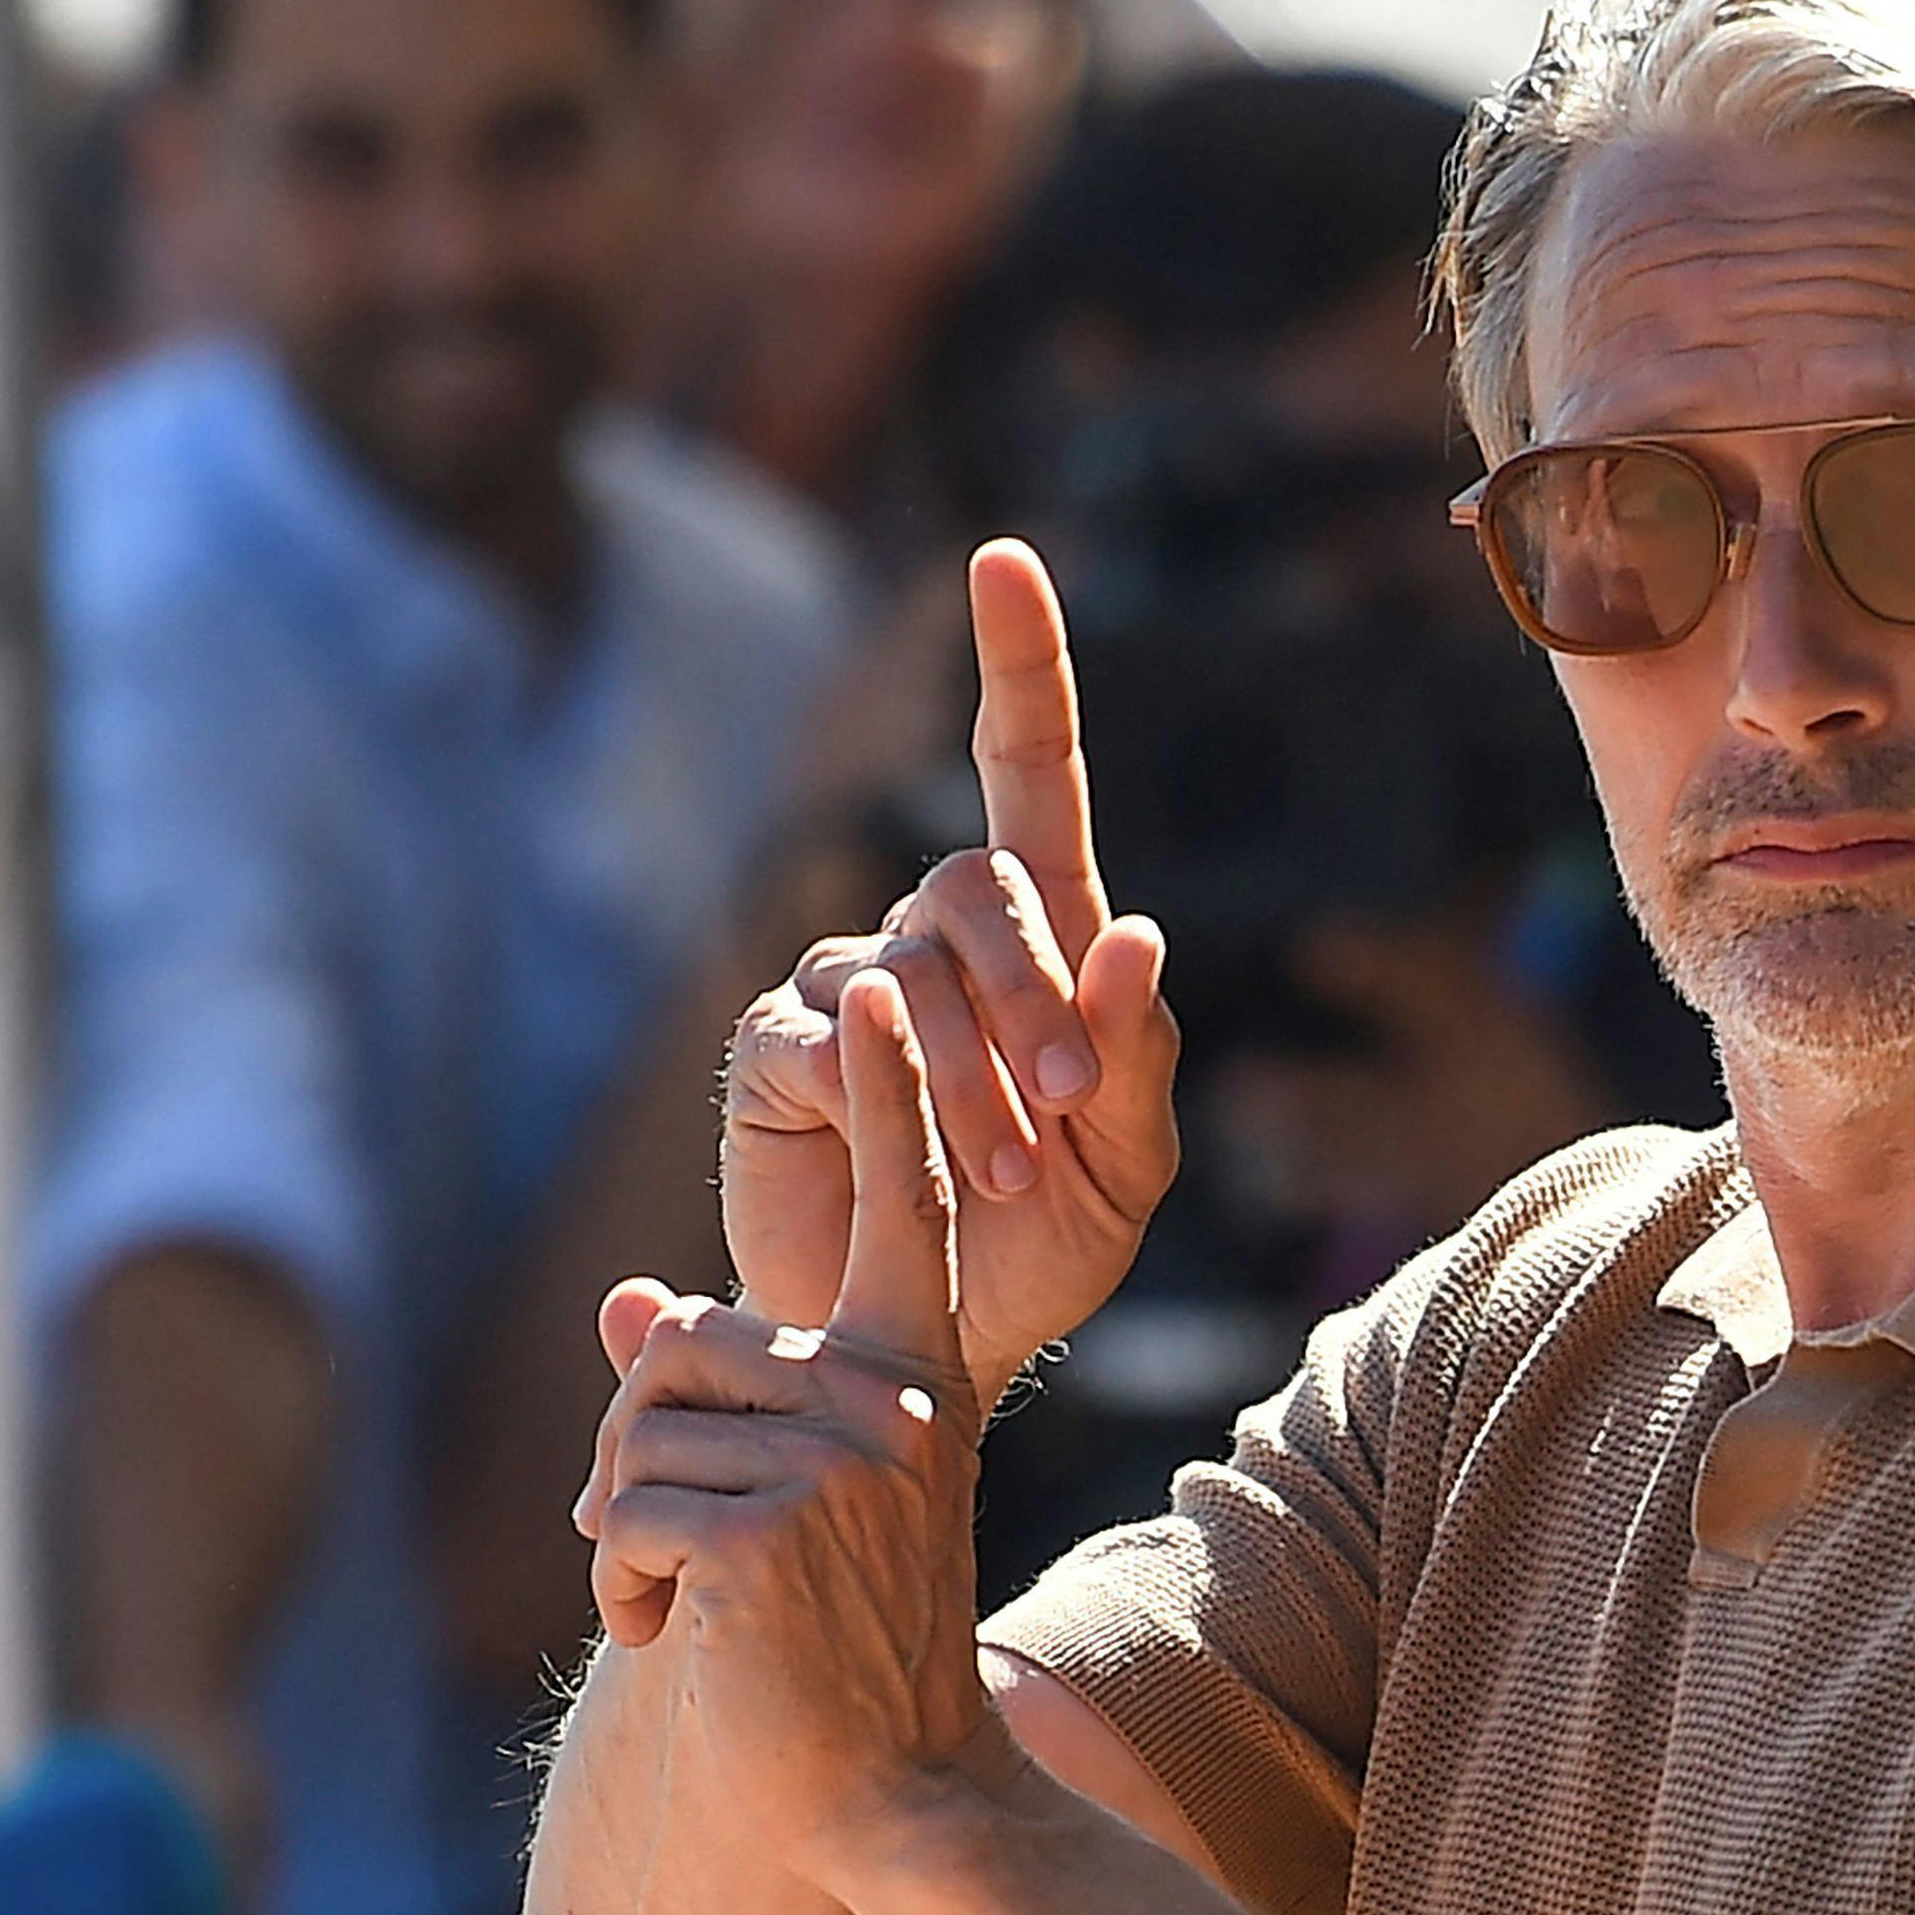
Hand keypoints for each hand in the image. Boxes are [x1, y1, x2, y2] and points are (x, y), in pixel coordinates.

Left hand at [580, 973, 1015, 1874]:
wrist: (873, 1794)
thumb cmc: (830, 1648)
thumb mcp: (786, 1497)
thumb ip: (718, 1393)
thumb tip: (624, 1296)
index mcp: (911, 1375)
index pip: (902, 1214)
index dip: (888, 1097)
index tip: (881, 988)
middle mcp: (891, 1403)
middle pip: (677, 1348)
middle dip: (634, 1452)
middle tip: (666, 1551)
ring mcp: (841, 1468)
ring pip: (637, 1437)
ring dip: (626, 1537)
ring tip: (687, 1611)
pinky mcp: (774, 1535)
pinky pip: (628, 1519)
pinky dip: (625, 1593)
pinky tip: (681, 1642)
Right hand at [723, 541, 1178, 1405]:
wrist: (933, 1353)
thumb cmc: (1042, 1254)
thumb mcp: (1124, 1171)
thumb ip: (1137, 1059)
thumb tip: (1137, 931)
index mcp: (1042, 942)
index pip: (1027, 772)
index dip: (1019, 664)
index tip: (1004, 561)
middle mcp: (935, 938)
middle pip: (975, 883)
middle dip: (1031, 990)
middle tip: (1063, 1105)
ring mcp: (846, 988)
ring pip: (908, 970)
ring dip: (973, 1077)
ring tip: (1004, 1181)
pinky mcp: (776, 1056)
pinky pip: (822, 1035)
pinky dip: (884, 1095)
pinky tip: (915, 1163)